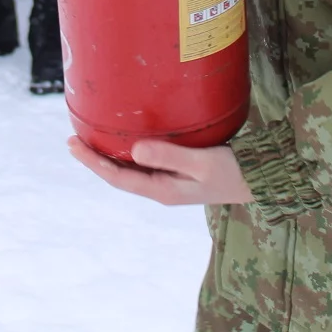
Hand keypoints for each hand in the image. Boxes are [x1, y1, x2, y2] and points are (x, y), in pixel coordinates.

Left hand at [68, 137, 253, 205]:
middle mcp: (161, 189)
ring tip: (92, 140)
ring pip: (130, 172)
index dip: (93, 162)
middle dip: (95, 160)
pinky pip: (144, 166)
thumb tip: (135, 150)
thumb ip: (169, 155)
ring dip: (110, 158)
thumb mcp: (201, 162)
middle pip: (119, 176)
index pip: (118, 177)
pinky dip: (128, 155)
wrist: (258, 179)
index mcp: (162, 190)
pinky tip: (126, 142)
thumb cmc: (233, 170)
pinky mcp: (177, 174)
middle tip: (73, 140)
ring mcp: (169, 183)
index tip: (73, 144)